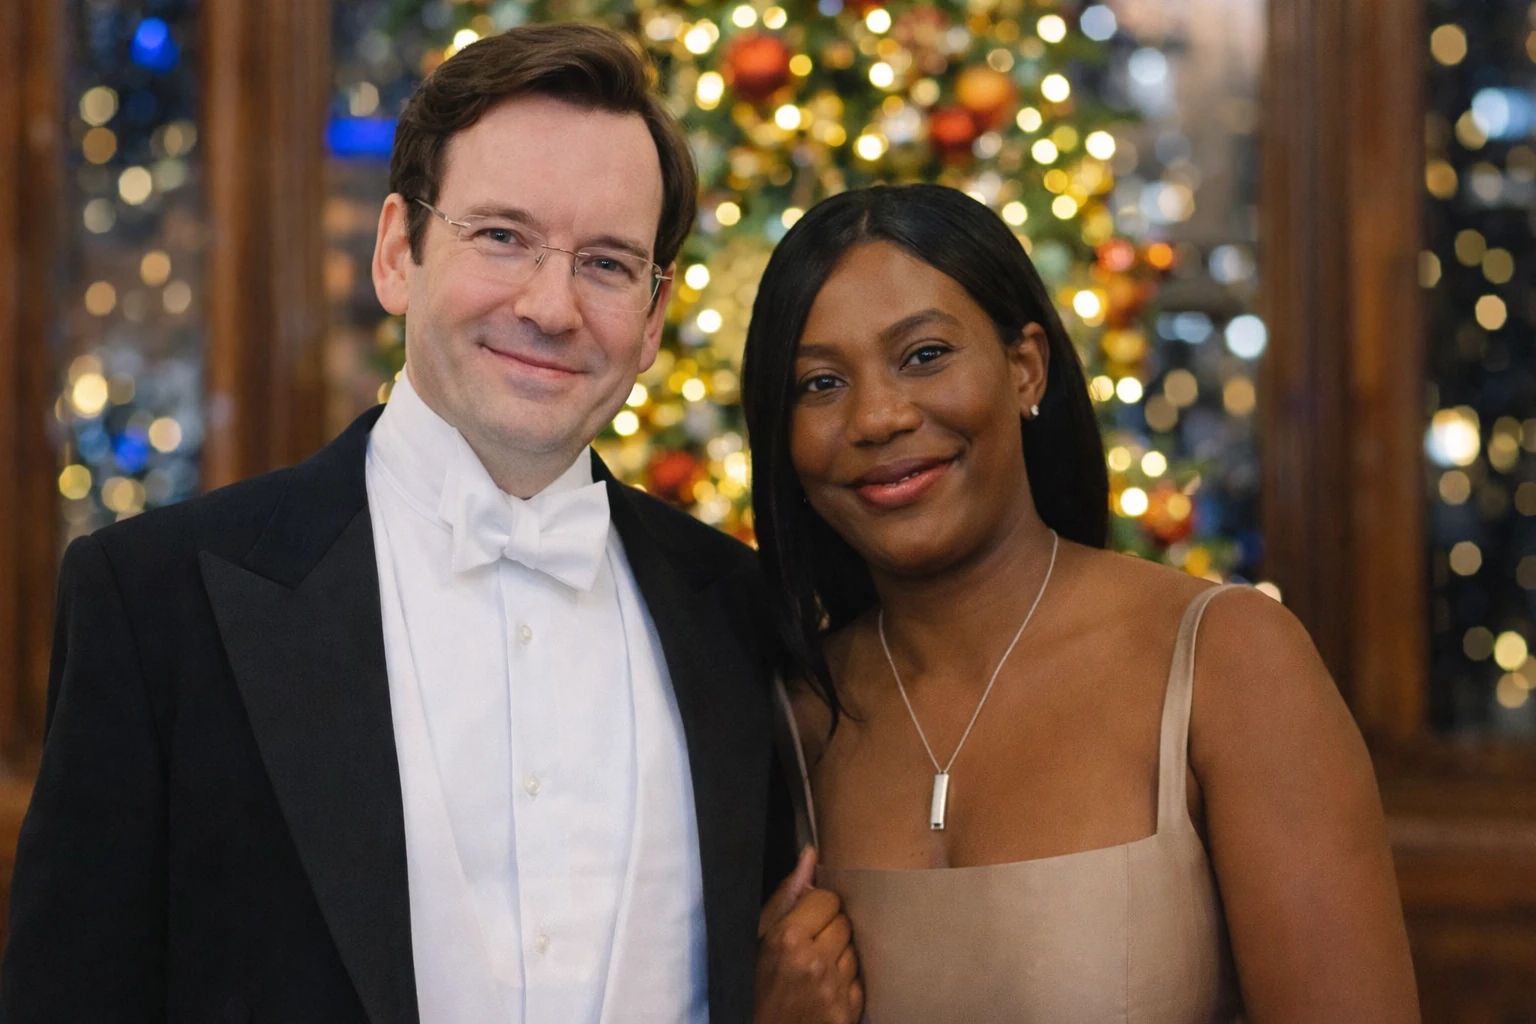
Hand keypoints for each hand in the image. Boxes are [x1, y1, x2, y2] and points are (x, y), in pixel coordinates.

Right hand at [754, 847, 864, 1023]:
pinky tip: (826, 989)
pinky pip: (860, 982)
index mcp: (789, 938)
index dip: (816, 908)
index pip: (828, 898)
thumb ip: (786, 896)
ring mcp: (835, 990)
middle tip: (810, 946)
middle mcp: (816, 962)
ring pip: (855, 951)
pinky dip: (846, 984)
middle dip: (830, 930)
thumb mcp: (760, 937)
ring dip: (840, 957)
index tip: (805, 921)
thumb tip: (810, 854)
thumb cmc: (756, 984)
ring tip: (817, 969)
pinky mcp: (848, 1012)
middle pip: (845, 923)